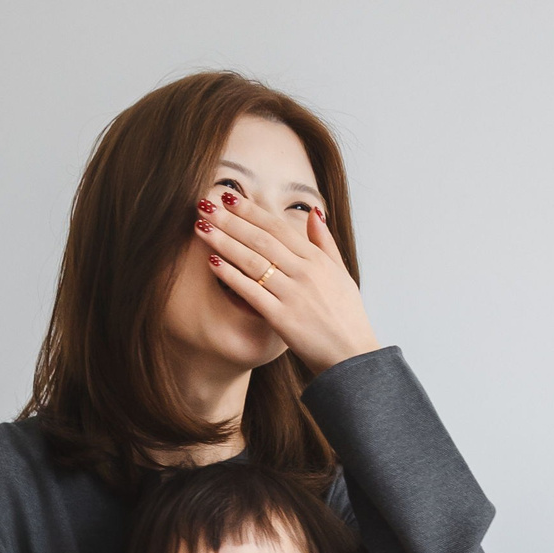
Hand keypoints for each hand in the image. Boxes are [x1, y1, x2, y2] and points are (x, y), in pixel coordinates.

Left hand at [195, 193, 381, 376]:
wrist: (351, 355)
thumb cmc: (346, 316)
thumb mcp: (341, 274)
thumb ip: (325, 243)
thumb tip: (314, 213)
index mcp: (317, 259)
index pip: (278, 227)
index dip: (251, 211)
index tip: (229, 197)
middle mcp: (305, 272)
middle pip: (261, 239)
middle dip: (231, 220)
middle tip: (205, 205)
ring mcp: (293, 294)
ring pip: (252, 261)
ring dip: (224, 242)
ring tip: (201, 228)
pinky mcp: (282, 318)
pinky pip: (251, 292)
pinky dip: (231, 275)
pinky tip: (212, 262)